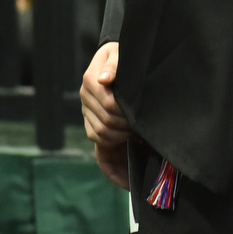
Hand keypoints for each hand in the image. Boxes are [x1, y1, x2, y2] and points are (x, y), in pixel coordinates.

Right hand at [82, 43, 133, 187]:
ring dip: (122, 140)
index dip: (126, 112)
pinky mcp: (95, 127)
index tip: (142, 116)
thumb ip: (115, 64)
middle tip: (145, 128)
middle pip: (106, 124)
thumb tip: (105, 79)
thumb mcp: (122, 52)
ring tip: (140, 137)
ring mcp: (89, 115)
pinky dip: (113, 168)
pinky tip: (127, 181)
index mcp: (92, 81)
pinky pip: (100, 152)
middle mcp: (87, 99)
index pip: (109, 104)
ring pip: (102, 137)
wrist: (118, 57)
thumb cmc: (124, 54)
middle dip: (127, 128)